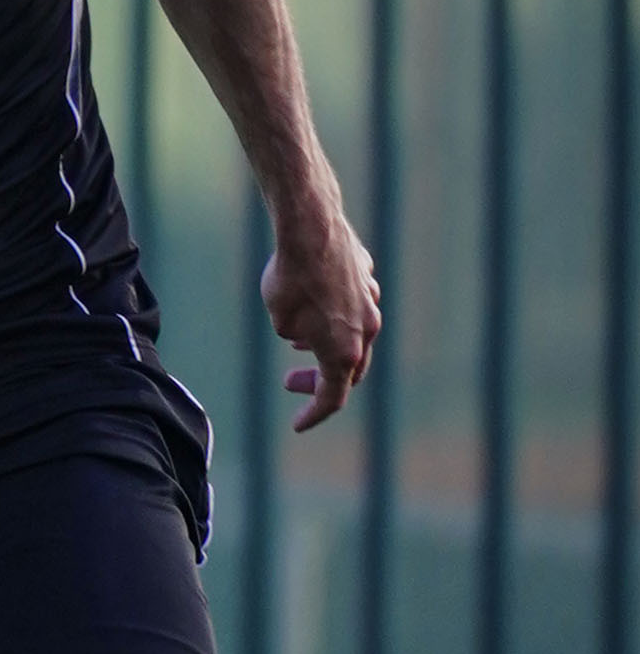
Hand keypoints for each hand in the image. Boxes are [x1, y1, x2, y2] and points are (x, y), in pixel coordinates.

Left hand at [266, 210, 380, 432]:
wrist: (311, 229)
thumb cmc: (291, 280)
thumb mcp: (281, 322)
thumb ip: (296, 336)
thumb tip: (307, 332)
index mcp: (345, 352)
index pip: (333, 397)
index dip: (314, 414)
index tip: (297, 424)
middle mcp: (367, 330)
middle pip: (349, 369)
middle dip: (320, 381)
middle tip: (289, 381)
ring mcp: (371, 301)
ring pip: (354, 334)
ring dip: (328, 346)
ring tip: (298, 344)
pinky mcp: (366, 276)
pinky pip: (352, 304)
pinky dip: (335, 315)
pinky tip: (314, 306)